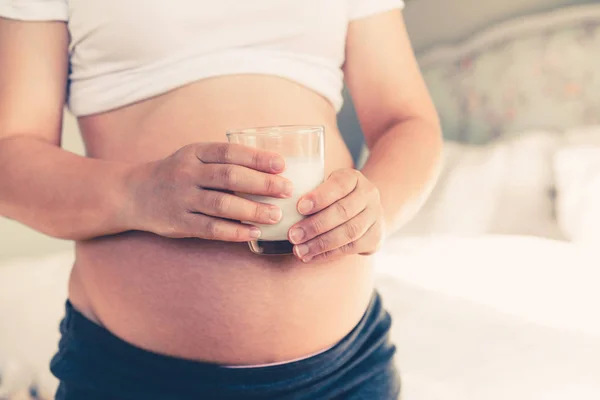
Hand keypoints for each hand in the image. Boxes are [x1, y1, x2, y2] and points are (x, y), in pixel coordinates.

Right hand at [125, 143, 292, 240]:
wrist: (134, 194)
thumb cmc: (177, 173)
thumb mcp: (194, 157)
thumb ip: (224, 160)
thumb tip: (270, 168)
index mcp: (195, 153)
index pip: (229, 152)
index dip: (257, 158)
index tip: (281, 164)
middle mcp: (187, 174)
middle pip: (229, 177)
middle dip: (261, 184)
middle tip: (287, 190)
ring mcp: (182, 199)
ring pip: (222, 205)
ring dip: (252, 210)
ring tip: (276, 215)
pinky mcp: (179, 222)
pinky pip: (210, 228)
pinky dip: (234, 232)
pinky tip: (254, 233)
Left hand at [288, 169, 384, 262]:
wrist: (366, 211)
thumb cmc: (335, 197)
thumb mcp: (326, 186)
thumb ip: (308, 191)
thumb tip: (278, 207)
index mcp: (353, 178)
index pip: (339, 184)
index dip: (320, 197)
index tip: (300, 207)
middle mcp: (369, 195)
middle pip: (343, 211)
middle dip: (315, 225)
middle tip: (293, 235)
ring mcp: (375, 216)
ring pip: (349, 232)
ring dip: (321, 243)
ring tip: (299, 250)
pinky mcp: (375, 237)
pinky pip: (351, 248)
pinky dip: (328, 254)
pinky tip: (311, 256)